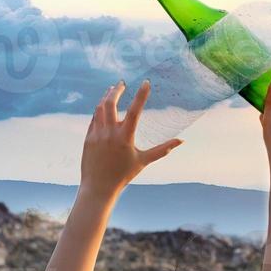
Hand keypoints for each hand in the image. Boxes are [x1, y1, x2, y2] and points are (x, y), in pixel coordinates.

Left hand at [80, 81, 181, 199]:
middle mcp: (109, 133)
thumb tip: (181, 141)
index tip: (146, 82)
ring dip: (106, 97)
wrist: (98, 187)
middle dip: (117, 90)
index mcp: (125, 137)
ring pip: (100, 108)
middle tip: (122, 83)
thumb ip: (163, 149)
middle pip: (111, 104)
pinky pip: (94, 119)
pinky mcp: (88, 138)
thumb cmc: (123, 175)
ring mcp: (97, 134)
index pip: (134, 111)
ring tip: (112, 90)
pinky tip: (103, 106)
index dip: (141, 95)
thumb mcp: (144, 161)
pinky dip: (99, 110)